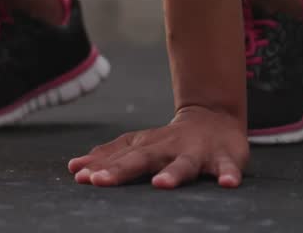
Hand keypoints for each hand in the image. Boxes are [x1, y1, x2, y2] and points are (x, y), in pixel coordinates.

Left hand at [68, 106, 249, 188]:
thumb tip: (73, 168)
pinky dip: (228, 174)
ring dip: (173, 174)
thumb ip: (108, 157)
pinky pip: (227, 167)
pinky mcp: (224, 158)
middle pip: (142, 159)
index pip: (119, 158)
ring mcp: (195, 153)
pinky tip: (228, 184)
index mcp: (145, 147)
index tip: (80, 176)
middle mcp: (167, 148)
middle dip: (120, 170)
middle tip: (99, 181)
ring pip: (184, 164)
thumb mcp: (137, 146)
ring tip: (161, 185)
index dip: (99, 166)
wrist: (213, 117)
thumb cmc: (168, 140)